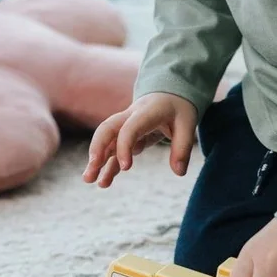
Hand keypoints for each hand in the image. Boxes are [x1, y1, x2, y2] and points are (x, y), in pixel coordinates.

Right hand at [82, 92, 197, 186]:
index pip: (129, 128)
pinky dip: (108, 166)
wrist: (170, 93)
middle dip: (98, 148)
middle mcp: (130, 117)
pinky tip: (103, 182)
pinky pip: (114, 152)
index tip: (126, 168)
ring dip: (96, 160)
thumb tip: (179, 172)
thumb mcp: (188, 124)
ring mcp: (125, 127)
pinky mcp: (126, 137)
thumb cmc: (179, 107)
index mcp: (146, 112)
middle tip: (92, 168)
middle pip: (107, 129)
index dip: (124, 146)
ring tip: (88, 180)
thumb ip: (183, 147)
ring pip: (106, 142)